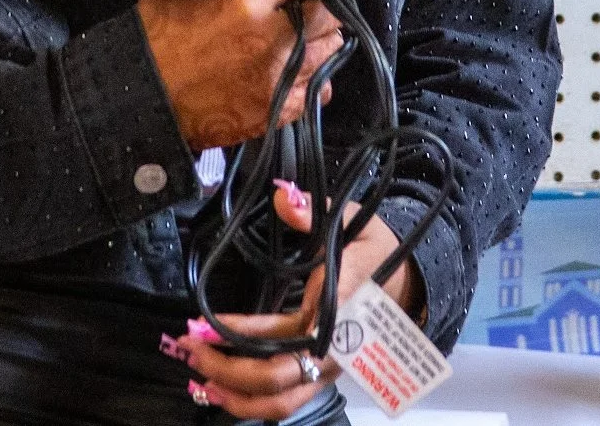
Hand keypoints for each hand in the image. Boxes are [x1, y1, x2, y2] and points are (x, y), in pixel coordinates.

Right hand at [136, 0, 341, 150]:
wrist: (143, 96)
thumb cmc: (153, 39)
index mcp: (248, 3)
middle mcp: (272, 39)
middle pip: (328, 16)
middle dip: (321, 8)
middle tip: (309, 8)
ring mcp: (278, 77)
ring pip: (330, 52)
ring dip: (320, 42)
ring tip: (308, 41)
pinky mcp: (277, 109)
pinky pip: (317, 91)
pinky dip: (314, 80)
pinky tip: (303, 75)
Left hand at [161, 184, 424, 419]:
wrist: (408, 281)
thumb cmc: (376, 249)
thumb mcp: (353, 218)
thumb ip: (315, 212)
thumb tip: (283, 198)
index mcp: (344, 304)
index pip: (299, 326)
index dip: (252, 331)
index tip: (215, 324)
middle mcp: (336, 346)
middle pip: (282, 373)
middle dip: (231, 367)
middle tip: (190, 344)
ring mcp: (328, 366)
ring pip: (284, 398)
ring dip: (237, 393)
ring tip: (196, 376)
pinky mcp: (321, 374)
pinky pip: (287, 399)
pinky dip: (252, 402)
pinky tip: (220, 390)